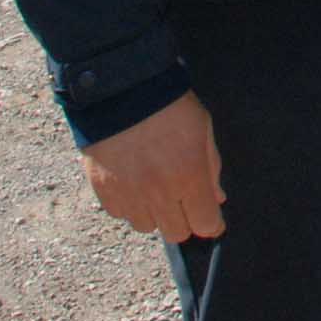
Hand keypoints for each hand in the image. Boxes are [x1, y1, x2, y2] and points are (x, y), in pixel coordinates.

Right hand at [81, 90, 224, 241]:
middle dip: (184, 219)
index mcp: (189, 176)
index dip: (211, 223)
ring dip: (154, 213)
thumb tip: (216, 197)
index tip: (210, 218)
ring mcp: (129, 194)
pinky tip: (132, 181)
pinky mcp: (104, 190)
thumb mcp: (202, 129)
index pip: (205, 224)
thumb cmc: (168, 103)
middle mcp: (159, 192)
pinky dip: (128, 204)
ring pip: (147, 226)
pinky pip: (120, 213)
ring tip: (154, 187)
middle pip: (177, 232)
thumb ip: (211, 167)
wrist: (121, 88)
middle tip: (182, 198)